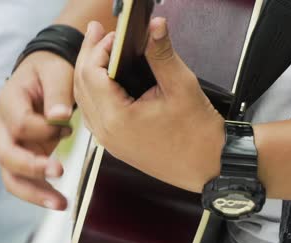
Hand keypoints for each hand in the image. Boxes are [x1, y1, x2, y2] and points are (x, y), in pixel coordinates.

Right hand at [0, 51, 74, 209]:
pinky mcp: (25, 155)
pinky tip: (59, 201)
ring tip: (61, 204)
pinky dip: (40, 192)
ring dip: (35, 192)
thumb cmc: (50, 72)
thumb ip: (58, 93)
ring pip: (12, 176)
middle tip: (60, 172)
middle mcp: (4, 126)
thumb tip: (59, 117)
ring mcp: (12, 144)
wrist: (45, 75)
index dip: (44, 129)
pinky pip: (26, 180)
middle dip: (32, 168)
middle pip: (7, 156)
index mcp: (9, 102)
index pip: (20, 124)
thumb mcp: (57, 73)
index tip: (68, 126)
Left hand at [74, 19, 224, 192]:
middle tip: (97, 32)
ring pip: (84, 101)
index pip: (91, 73)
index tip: (116, 34)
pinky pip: (95, 115)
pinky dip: (95, 93)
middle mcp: (107, 133)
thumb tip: (155, 27)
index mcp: (118, 119)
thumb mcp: (182, 87)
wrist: (209, 167)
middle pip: (81, 85)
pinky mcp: (117, 145)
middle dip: (88, 54)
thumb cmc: (199, 136)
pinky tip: (106, 81)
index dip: (99, 48)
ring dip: (89, 73)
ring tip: (99, 51)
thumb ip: (162, 54)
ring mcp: (110, 142)